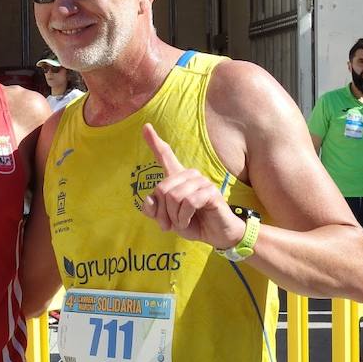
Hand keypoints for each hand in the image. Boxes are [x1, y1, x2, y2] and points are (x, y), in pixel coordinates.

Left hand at [140, 124, 244, 249]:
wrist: (216, 234)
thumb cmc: (193, 222)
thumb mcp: (168, 219)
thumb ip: (154, 210)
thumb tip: (149, 200)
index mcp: (177, 178)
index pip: (165, 155)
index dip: (154, 142)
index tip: (145, 127)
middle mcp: (189, 175)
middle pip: (162, 189)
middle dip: (162, 212)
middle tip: (168, 225)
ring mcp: (201, 182)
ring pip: (174, 196)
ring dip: (174, 217)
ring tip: (182, 222)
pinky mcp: (211, 191)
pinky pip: (188, 202)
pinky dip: (184, 217)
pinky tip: (189, 221)